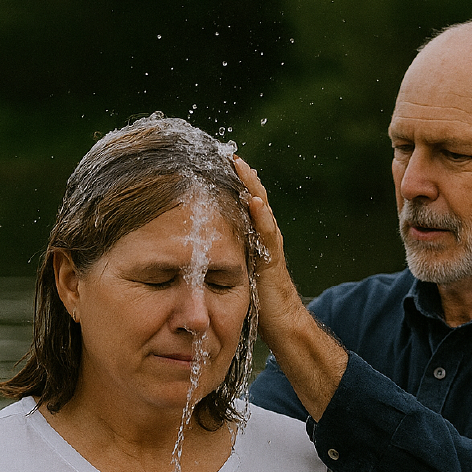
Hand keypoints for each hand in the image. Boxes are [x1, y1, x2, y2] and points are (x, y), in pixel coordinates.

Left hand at [233, 157, 307, 345]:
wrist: (281, 319)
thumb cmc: (255, 297)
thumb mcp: (231, 269)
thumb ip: (219, 254)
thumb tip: (191, 246)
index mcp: (251, 235)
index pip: (240, 202)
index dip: (230, 182)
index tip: (215, 161)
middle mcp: (262, 234)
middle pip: (252, 197)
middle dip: (241, 175)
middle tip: (227, 153)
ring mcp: (269, 244)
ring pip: (260, 208)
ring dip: (250, 186)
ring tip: (240, 166)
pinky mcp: (272, 258)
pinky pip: (267, 233)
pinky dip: (260, 215)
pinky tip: (253, 201)